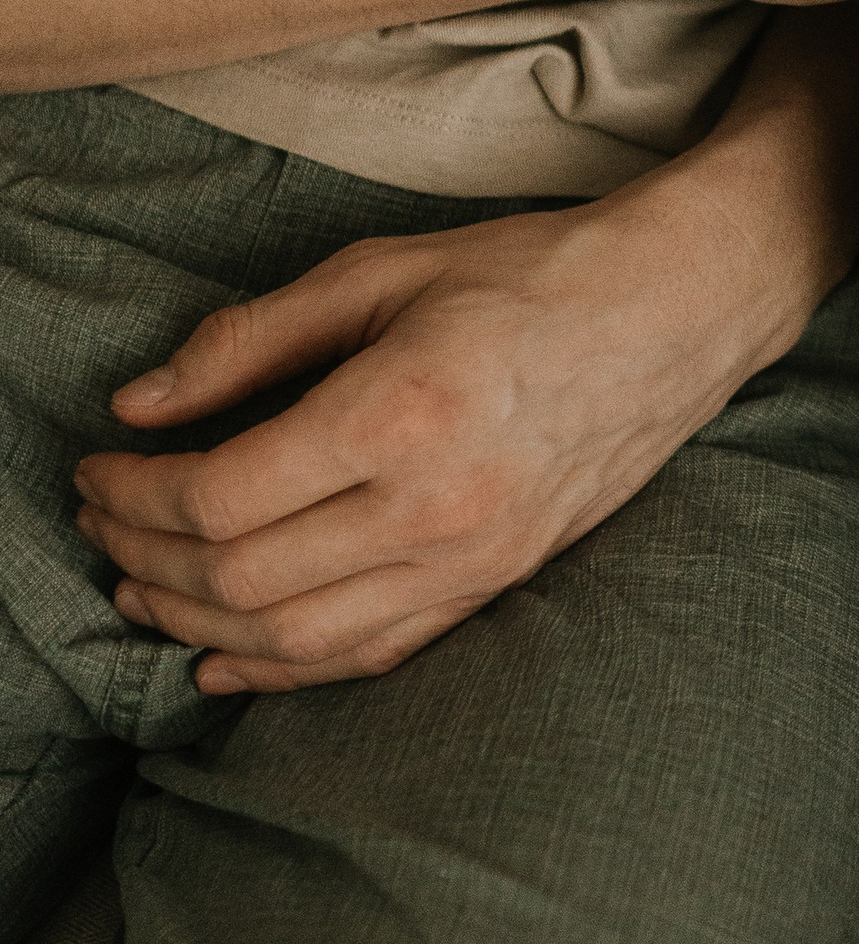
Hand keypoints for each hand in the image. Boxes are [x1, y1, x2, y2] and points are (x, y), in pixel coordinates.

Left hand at [73, 145, 815, 695]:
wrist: (676, 310)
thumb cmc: (532, 273)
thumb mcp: (383, 272)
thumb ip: (253, 339)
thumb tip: (139, 403)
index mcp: (402, 414)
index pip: (222, 497)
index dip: (133, 496)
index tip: (97, 467)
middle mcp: (437, 506)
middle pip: (243, 579)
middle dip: (145, 562)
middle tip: (102, 524)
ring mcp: (475, 559)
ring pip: (297, 638)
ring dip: (197, 626)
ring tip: (140, 591)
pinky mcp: (500, 582)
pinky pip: (371, 654)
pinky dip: (283, 671)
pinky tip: (224, 658)